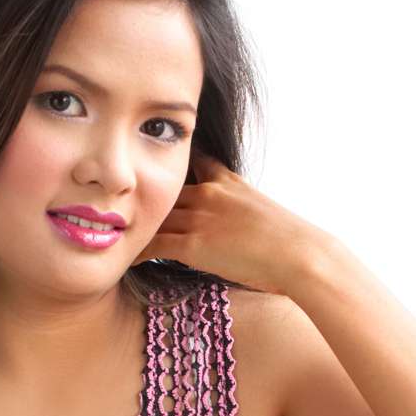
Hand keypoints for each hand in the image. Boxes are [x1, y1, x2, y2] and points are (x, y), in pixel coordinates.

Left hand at [132, 148, 335, 295]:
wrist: (301, 255)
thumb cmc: (294, 243)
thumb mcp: (266, 213)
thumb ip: (243, 212)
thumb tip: (238, 227)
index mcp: (229, 182)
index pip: (194, 161)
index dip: (173, 163)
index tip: (151, 162)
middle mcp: (210, 193)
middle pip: (164, 190)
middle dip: (142, 196)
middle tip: (118, 203)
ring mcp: (201, 218)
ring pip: (156, 216)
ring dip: (135, 224)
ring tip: (113, 230)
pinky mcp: (195, 244)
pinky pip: (155, 245)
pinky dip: (138, 250)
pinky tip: (125, 255)